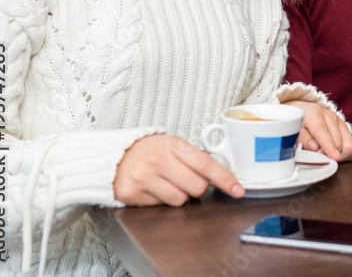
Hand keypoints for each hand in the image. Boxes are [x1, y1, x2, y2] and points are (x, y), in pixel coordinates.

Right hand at [114, 134, 242, 205]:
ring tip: (166, 183)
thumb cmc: (148, 151)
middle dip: (197, 188)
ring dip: (179, 195)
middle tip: (185, 180)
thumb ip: (194, 158)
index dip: (226, 180)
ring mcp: (144, 178)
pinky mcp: (131, 194)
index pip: (207, 165)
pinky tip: (152, 188)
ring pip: (180, 200)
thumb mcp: (173, 145)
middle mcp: (158, 161)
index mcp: (173, 145)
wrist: (113, 156)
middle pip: (197, 187)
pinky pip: (160, 207)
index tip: (238, 190)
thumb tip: (221, 175)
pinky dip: (160, 200)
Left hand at [286, 101, 351, 161]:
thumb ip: (303, 139)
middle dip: (328, 155)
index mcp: (314, 113)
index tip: (335, 157)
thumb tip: (315, 148)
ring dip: (338, 155)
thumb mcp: (293, 129)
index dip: (329, 146)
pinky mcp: (345, 129)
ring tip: (325, 155)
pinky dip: (345, 154)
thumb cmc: (297, 122)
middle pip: (338, 142)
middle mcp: (330, 116)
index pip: (323, 132)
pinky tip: (334, 153)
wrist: (302, 111)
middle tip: (316, 157)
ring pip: (349, 145)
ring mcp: (340, 122)